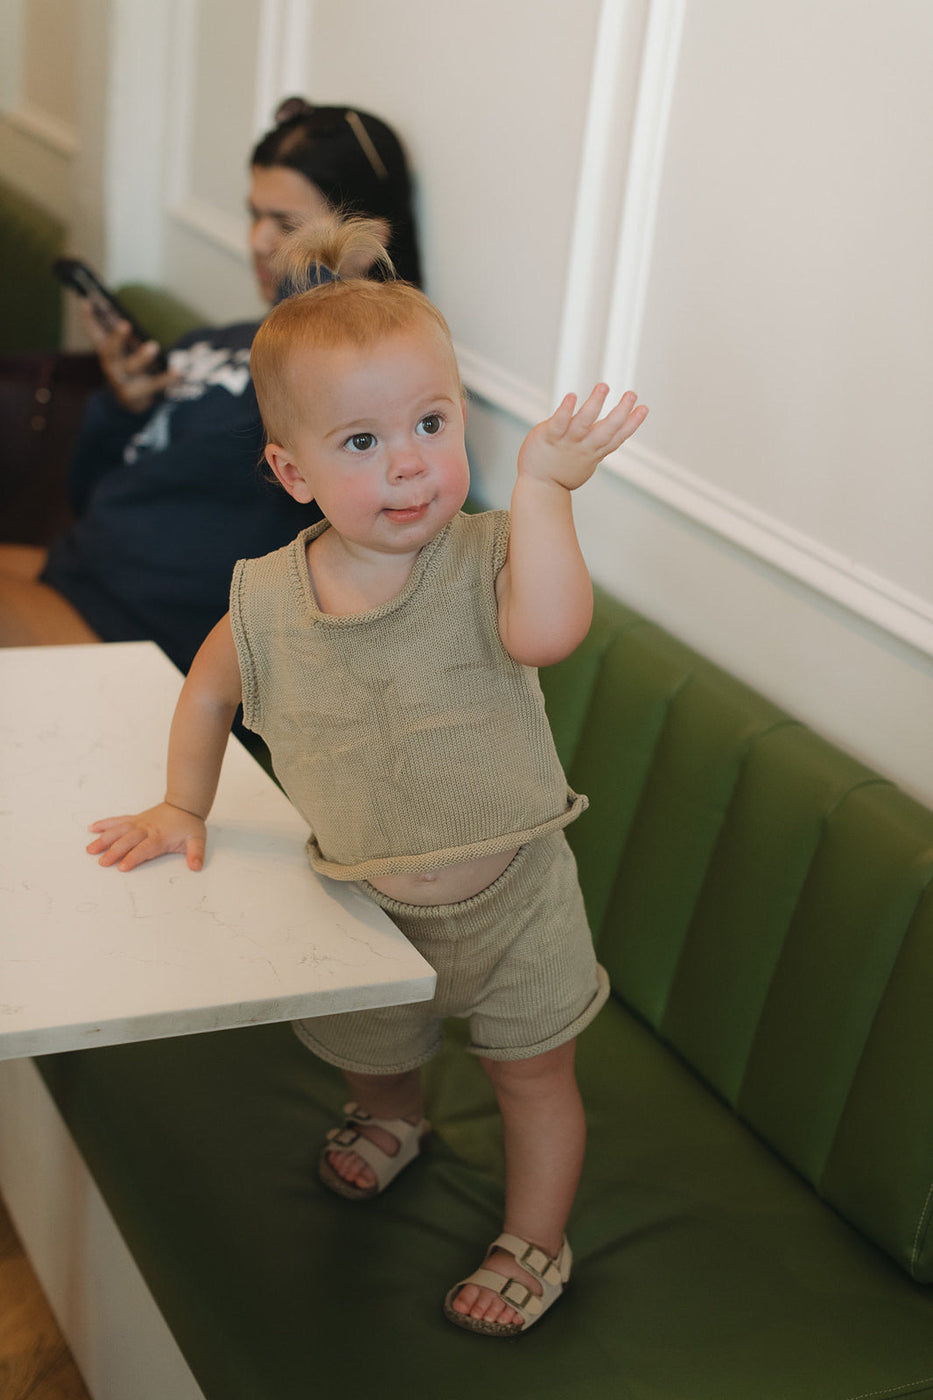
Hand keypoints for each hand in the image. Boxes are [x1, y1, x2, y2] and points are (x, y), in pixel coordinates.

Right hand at [79, 301, 175, 413]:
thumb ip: (124, 335)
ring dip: (141, 357)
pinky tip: (178, 371)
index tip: (86, 301)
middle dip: (116, 339)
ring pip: (131, 368)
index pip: (93, 333)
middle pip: (109, 352)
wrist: (130, 402)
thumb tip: (127, 313)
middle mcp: (111, 366)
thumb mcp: (124, 351)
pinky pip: (153, 385)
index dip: (88, 319)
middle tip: (124, 324)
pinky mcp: (138, 394)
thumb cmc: (129, 367)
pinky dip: (166, 378)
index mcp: (106, 352)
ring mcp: (122, 382)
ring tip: (153, 346)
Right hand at [86, 802, 206, 872]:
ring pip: (118, 830)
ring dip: (104, 839)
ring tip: (90, 849)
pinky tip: (92, 828)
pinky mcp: (134, 819)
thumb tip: (195, 866)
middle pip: (127, 840)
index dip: (133, 857)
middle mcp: (146, 829)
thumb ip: (196, 853)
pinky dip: (105, 824)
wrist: (185, 804)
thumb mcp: (197, 840)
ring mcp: (138, 823)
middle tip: (102, 862)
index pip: (144, 849)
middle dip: (114, 851)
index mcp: (159, 837)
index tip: (122, 867)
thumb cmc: (189, 825)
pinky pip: (117, 820)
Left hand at [518, 385, 647, 491]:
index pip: (617, 437)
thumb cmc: (562, 471)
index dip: (632, 424)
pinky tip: (572, 396)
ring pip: (583, 423)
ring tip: (603, 387)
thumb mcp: (587, 459)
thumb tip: (613, 429)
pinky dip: (565, 410)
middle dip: (621, 412)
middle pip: (606, 430)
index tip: (644, 408)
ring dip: (595, 404)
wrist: (539, 487)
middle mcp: (583, 446)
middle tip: (631, 394)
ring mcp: (566, 442)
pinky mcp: (548, 437)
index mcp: (594, 451)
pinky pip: (558, 423)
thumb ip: (599, 443)